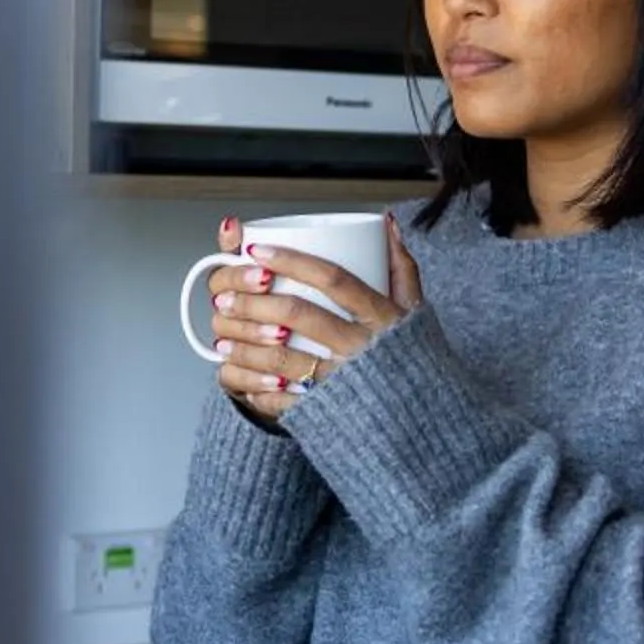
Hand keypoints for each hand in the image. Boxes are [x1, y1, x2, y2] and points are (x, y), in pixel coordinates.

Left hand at [206, 213, 425, 421]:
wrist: (421, 420)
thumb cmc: (409, 360)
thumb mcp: (414, 311)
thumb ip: (400, 266)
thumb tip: (386, 222)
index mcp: (381, 318)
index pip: (332, 278)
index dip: (292, 261)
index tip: (258, 250)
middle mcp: (360, 348)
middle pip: (297, 314)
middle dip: (253, 300)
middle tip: (225, 294)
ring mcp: (342, 381)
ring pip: (281, 357)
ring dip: (244, 344)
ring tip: (222, 334)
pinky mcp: (327, 411)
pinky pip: (282, 400)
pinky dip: (254, 388)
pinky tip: (236, 375)